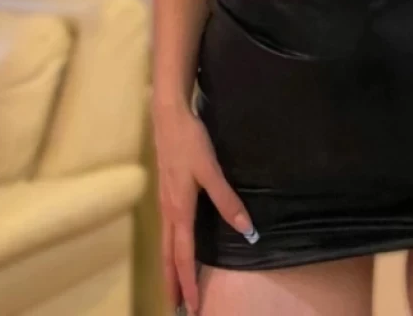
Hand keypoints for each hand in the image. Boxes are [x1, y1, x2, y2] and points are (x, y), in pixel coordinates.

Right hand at [153, 102, 256, 314]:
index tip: (192, 307)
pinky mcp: (166, 194)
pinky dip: (169, 250)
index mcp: (180, 211)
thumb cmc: (190, 142)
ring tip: (174, 288)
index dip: (188, 282)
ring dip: (170, 269)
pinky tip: (176, 249)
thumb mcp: (211, 170)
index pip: (183, 256)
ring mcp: (165, 203)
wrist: (168, 117)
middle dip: (173, 283)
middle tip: (178, 309)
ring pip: (165, 245)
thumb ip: (227, 200)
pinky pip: (167, 231)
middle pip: (169, 256)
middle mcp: (169, 212)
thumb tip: (247, 230)